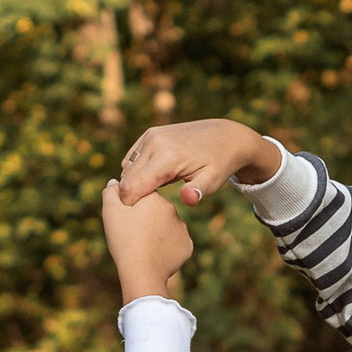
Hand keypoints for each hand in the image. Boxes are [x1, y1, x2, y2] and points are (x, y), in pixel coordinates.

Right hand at [102, 174, 192, 304]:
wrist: (142, 272)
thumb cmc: (124, 240)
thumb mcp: (110, 213)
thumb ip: (110, 194)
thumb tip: (114, 183)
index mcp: (154, 197)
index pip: (142, 194)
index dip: (132, 206)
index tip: (125, 218)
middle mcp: (172, 209)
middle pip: (155, 211)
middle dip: (145, 219)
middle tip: (132, 235)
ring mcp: (182, 229)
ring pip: (166, 227)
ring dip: (156, 233)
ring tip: (143, 246)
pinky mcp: (187, 246)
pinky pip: (175, 244)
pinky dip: (166, 248)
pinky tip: (155, 255)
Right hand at [117, 116, 281, 207]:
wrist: (225, 136)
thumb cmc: (218, 164)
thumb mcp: (212, 181)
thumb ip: (198, 191)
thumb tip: (188, 198)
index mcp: (167, 157)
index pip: (132, 187)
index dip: (130, 205)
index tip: (139, 218)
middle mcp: (154, 143)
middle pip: (127, 179)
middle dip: (132, 196)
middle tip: (147, 210)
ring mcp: (151, 136)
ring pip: (127, 168)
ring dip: (134, 183)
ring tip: (153, 194)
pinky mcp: (150, 134)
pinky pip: (132, 159)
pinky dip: (137, 172)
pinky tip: (153, 180)